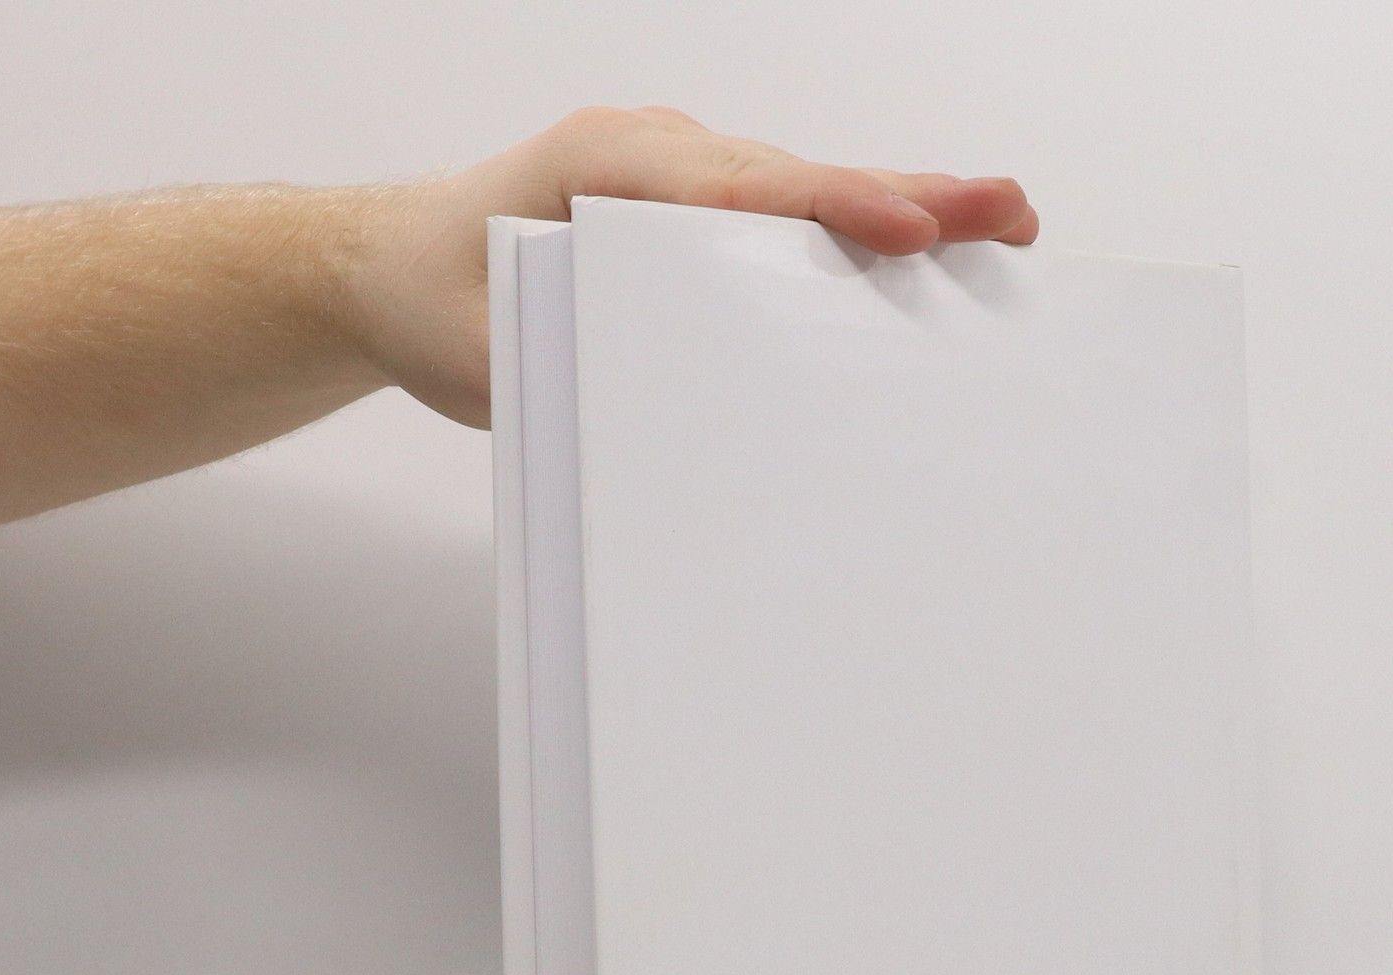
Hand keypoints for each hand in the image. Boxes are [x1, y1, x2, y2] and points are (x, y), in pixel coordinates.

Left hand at [341, 107, 1038, 426]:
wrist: (386, 263)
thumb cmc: (434, 303)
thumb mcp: (484, 356)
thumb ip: (573, 367)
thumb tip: (680, 402)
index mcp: (604, 171)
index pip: (743, 191)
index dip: (835, 209)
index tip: (912, 227)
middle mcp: (654, 154)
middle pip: (801, 177)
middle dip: (908, 194)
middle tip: (1007, 211)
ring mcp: (678, 172)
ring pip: (805, 188)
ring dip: (901, 205)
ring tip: (1000, 224)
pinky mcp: (690, 203)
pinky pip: (784, 210)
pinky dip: (856, 226)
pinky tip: (925, 244)